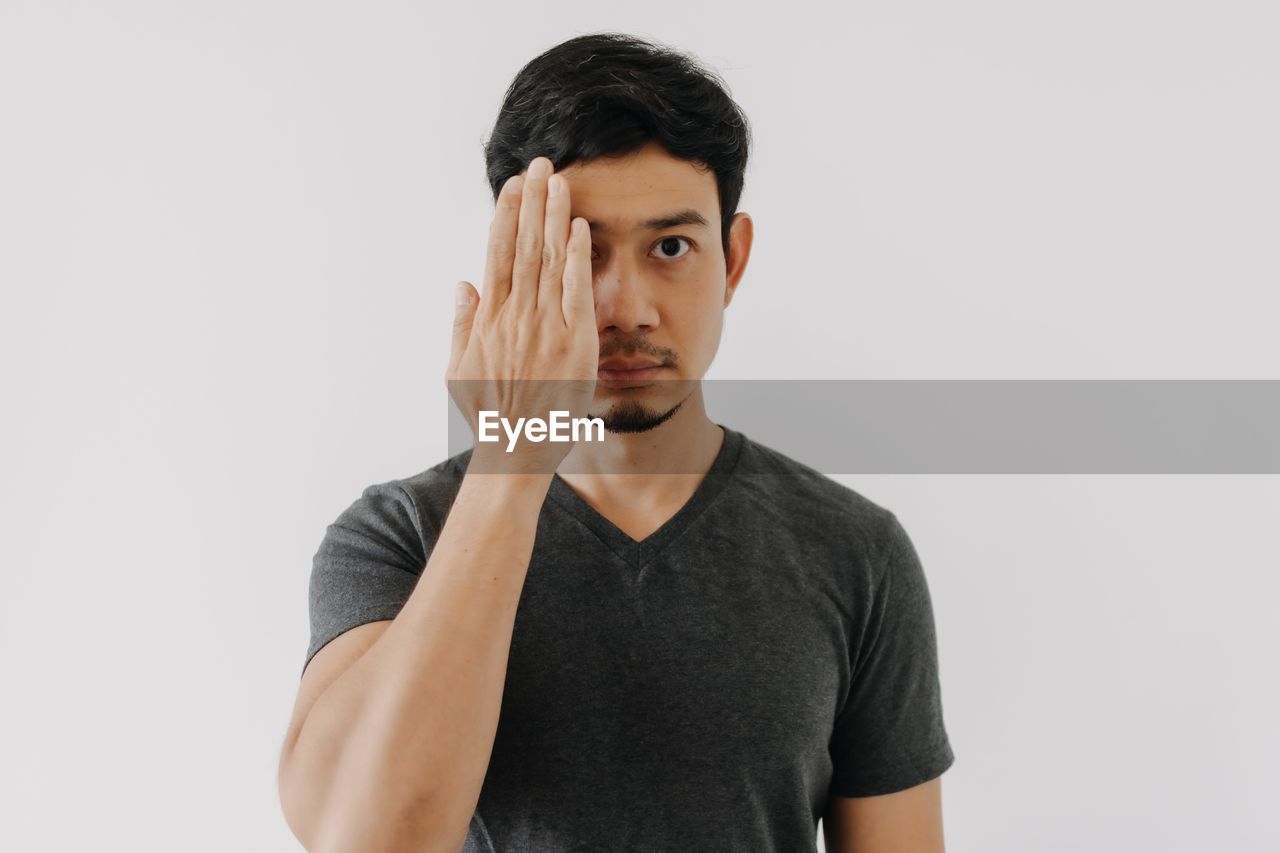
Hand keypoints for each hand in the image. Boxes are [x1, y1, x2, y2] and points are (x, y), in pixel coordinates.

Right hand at [446, 156, 598, 470]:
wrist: (515, 451)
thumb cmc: (488, 417)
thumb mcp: (459, 370)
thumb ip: (461, 325)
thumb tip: (462, 284)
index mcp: (488, 318)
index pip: (497, 253)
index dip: (505, 216)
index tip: (512, 186)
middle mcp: (515, 315)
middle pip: (523, 245)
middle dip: (531, 202)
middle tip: (539, 164)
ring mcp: (544, 327)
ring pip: (548, 259)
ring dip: (553, 216)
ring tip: (558, 181)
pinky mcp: (573, 343)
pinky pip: (575, 291)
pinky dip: (577, 257)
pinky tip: (579, 226)